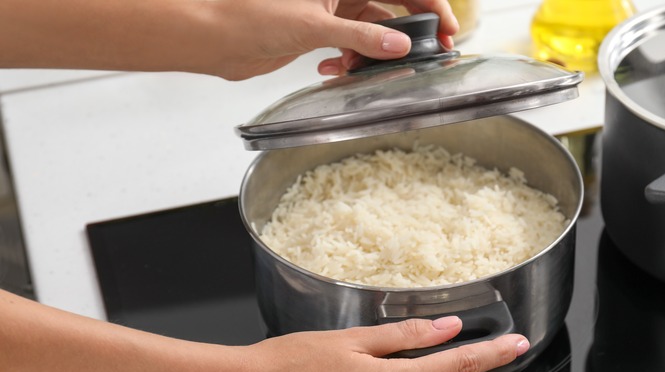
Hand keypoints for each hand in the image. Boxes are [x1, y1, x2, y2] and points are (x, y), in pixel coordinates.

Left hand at [208, 0, 458, 78]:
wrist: (214, 37)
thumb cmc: (249, 15)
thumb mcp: (314, 26)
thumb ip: (361, 37)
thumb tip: (399, 45)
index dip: (429, 4)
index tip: (448, 27)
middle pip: (391, 7)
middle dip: (409, 32)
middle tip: (429, 54)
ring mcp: (331, 11)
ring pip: (371, 31)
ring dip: (373, 53)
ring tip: (366, 68)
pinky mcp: (319, 32)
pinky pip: (351, 47)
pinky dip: (349, 61)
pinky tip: (333, 69)